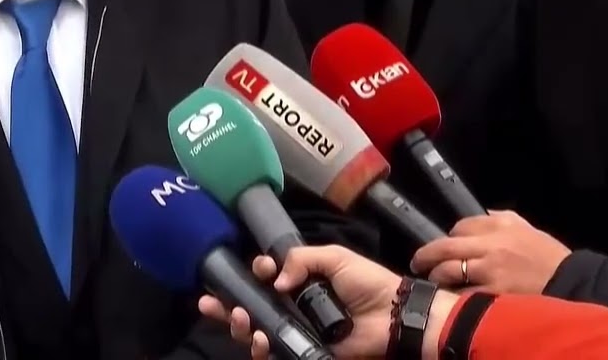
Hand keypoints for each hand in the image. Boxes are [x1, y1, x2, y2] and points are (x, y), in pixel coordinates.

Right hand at [200, 246, 424, 358]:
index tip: (256, 270)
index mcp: (300, 281)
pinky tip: (260, 340)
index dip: (254, 273)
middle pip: (251, 306)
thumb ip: (301, 260)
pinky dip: (261, 349)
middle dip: (228, 304)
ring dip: (240, 326)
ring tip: (242, 320)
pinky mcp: (304, 351)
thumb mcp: (335, 257)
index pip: (266, 277)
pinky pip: (274, 352)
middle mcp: (293, 306)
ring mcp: (297, 330)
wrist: (393, 317)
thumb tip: (273, 279)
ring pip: (256, 331)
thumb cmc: (367, 284)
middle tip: (214, 303)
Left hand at [412, 210, 570, 293]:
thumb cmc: (547, 255)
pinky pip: (463, 292)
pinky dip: (453, 294)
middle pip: (445, 245)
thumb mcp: (525, 227)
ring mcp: (490, 269)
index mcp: (498, 225)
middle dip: (425, 254)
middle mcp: (490, 245)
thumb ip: (500, 217)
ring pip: (448, 269)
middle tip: (417, 262)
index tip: (447, 245)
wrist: (570, 281)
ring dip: (436, 275)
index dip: (450, 236)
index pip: (460, 226)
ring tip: (432, 280)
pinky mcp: (493, 291)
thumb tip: (481, 213)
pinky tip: (449, 296)